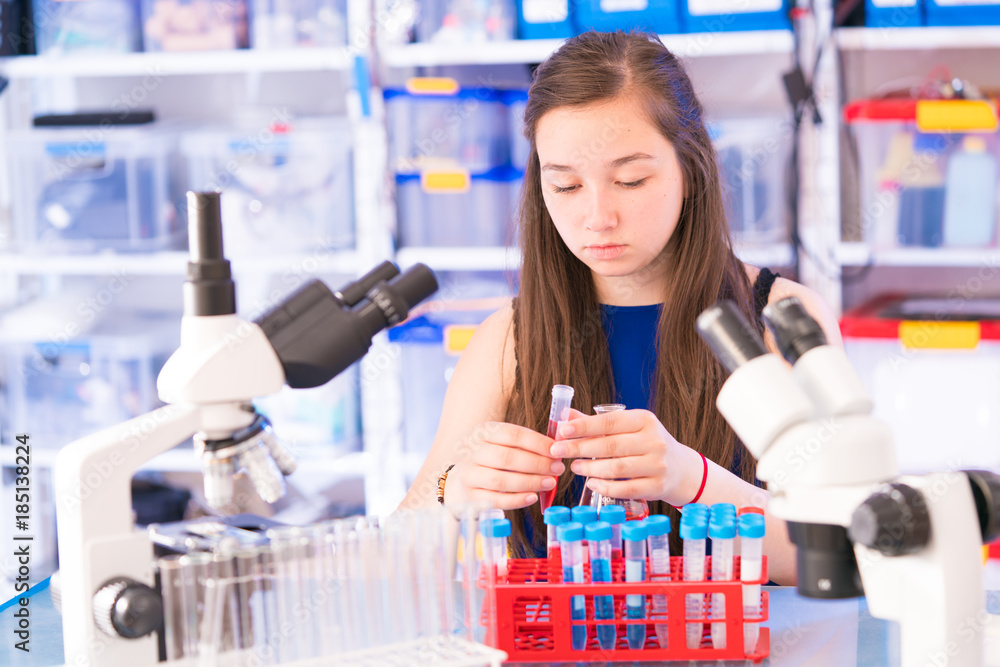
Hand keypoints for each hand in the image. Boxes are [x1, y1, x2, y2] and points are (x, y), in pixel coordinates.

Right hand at [446, 421, 565, 511]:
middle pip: (507, 457)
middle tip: (557, 469)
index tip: (556, 450)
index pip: (513, 434)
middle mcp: (473, 451)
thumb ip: (528, 445)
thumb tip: (557, 448)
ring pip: (500, 480)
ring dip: (529, 482)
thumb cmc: (495, 458)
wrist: (467, 475)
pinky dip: (517, 500)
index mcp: (484, 432)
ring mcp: (469, 475)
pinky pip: (495, 501)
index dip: (537, 443)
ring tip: (550, 482)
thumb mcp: (506, 443)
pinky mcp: (471, 496)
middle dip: (537, 464)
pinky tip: (533, 497)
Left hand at [550, 409, 698, 505]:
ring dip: (590, 468)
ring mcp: (658, 465)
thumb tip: (564, 416)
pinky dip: (605, 487)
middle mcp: (654, 441)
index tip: (562, 431)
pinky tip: (591, 483)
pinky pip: (626, 489)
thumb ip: (596, 423)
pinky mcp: (657, 486)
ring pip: (616, 468)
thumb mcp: (628, 428)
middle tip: (558, 451)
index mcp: (645, 420)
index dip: (584, 426)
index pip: (610, 422)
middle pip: (610, 446)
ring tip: (574, 467)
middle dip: (579, 448)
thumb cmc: (646, 444)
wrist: (681, 469)